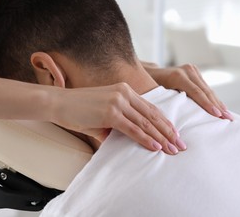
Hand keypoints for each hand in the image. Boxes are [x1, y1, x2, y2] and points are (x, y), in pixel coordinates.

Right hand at [50, 83, 184, 153]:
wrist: (58, 103)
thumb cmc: (78, 109)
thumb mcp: (103, 114)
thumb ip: (118, 124)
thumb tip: (129, 140)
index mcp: (125, 90)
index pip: (150, 108)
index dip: (164, 122)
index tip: (174, 134)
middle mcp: (124, 93)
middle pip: (152, 115)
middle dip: (169, 132)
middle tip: (181, 145)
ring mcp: (118, 102)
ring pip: (146, 123)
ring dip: (161, 138)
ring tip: (173, 149)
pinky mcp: (110, 113)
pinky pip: (133, 129)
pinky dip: (145, 139)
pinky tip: (156, 147)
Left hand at [143, 62, 232, 120]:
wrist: (151, 73)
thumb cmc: (151, 88)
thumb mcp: (158, 94)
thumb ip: (168, 102)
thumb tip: (176, 120)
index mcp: (178, 76)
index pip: (197, 92)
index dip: (208, 104)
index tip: (218, 115)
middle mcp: (187, 70)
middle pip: (206, 91)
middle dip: (218, 106)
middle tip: (228, 118)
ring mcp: (193, 70)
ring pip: (208, 89)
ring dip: (218, 103)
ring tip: (228, 116)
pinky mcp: (196, 72)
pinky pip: (206, 88)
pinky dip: (213, 99)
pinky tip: (221, 109)